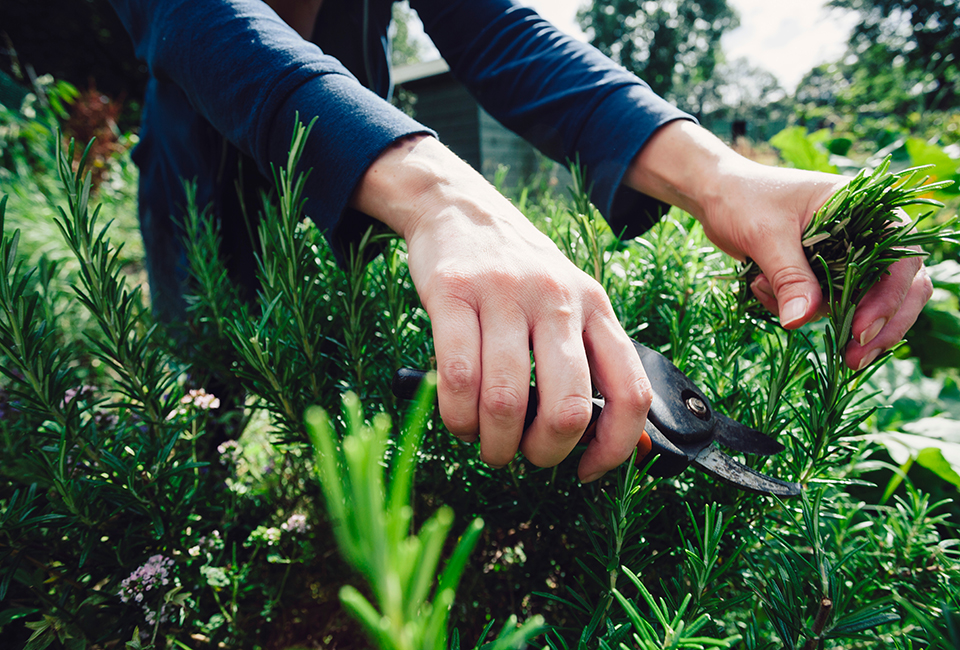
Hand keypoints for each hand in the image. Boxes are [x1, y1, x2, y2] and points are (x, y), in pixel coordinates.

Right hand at [352, 135, 651, 481]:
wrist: (461, 209)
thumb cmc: (518, 275)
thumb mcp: (568, 305)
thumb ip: (588, 363)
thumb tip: (609, 446)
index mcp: (596, 308)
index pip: (630, 392)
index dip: (615, 448)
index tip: (586, 471)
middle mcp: (557, 300)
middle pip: (568, 407)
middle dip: (543, 453)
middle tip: (524, 455)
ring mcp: (504, 294)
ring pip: (506, 399)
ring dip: (494, 443)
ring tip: (486, 443)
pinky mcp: (452, 293)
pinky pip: (456, 376)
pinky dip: (456, 417)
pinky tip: (459, 420)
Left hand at [626, 121, 932, 369]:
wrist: (716, 195)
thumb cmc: (743, 198)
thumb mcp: (766, 235)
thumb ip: (789, 276)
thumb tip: (801, 321)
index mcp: (868, 210)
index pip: (902, 261)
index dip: (890, 300)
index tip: (861, 332)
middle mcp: (865, 234)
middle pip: (897, 290)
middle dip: (876, 327)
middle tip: (852, 361)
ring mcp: (846, 257)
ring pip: (857, 304)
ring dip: (815, 312)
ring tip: (763, 288)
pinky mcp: (822, 274)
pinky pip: (823, 306)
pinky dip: (795, 309)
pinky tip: (759, 287)